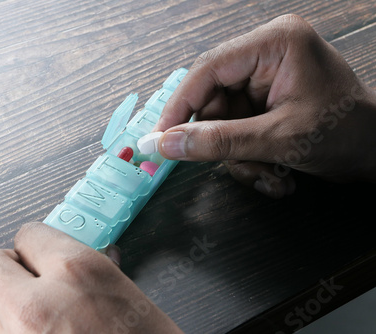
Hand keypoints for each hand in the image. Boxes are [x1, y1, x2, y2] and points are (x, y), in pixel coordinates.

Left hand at [0, 222, 182, 333]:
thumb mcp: (127, 298)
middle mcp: (37, 305)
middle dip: (5, 272)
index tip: (41, 257)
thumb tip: (60, 262)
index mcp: (78, 273)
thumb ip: (87, 273)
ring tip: (26, 320)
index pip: (29, 235)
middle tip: (27, 285)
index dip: (36, 247)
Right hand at [155, 14, 375, 197]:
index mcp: (274, 44)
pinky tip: (276, 173)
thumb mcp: (278, 139)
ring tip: (270, 176)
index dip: (180, 106)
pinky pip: (236, 130)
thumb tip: (169, 143)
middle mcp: (266, 56)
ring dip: (240, 157)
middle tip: (237, 166)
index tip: (161, 137)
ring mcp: (264, 80)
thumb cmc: (347, 133)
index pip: (208, 70)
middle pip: (213, 100)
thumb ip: (219, 141)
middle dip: (223, 142)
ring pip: (222, 122)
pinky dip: (249, 158)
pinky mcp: (264, 101)